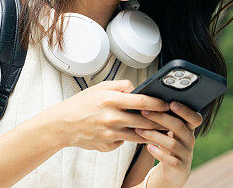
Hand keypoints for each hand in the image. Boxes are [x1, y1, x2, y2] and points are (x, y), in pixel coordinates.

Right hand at [47, 79, 170, 151]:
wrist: (63, 125)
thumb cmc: (80, 105)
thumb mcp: (99, 88)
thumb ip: (120, 86)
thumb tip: (137, 89)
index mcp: (109, 100)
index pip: (141, 101)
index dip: (157, 103)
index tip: (166, 104)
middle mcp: (111, 118)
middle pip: (144, 121)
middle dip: (160, 120)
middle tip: (169, 118)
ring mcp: (110, 134)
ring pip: (138, 135)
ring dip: (150, 132)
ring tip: (158, 128)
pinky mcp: (108, 146)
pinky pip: (124, 141)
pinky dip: (127, 137)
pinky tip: (127, 132)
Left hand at [135, 102, 201, 186]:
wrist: (174, 170)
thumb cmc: (169, 142)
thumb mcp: (170, 130)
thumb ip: (165, 117)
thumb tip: (148, 99)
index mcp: (189, 128)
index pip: (195, 118)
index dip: (185, 111)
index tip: (171, 103)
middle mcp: (190, 140)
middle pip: (179, 127)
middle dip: (161, 118)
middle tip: (145, 112)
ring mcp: (186, 154)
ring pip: (172, 143)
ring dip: (154, 135)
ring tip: (139, 130)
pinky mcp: (180, 167)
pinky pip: (171, 160)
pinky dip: (158, 153)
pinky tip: (148, 147)